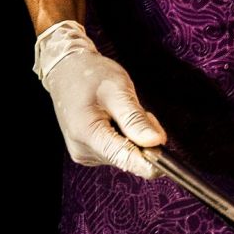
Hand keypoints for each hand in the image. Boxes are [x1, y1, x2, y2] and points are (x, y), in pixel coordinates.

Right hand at [34, 20, 166, 177]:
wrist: (67, 71)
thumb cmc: (91, 76)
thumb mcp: (118, 90)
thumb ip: (135, 119)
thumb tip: (155, 142)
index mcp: (87, 134)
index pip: (123, 158)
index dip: (148, 162)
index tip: (166, 161)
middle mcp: (83, 150)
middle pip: (126, 156)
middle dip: (142, 139)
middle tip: (141, 111)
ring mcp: (84, 153)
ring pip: (124, 154)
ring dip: (134, 136)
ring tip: (123, 109)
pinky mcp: (88, 152)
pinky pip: (116, 150)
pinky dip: (125, 136)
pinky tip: (117, 118)